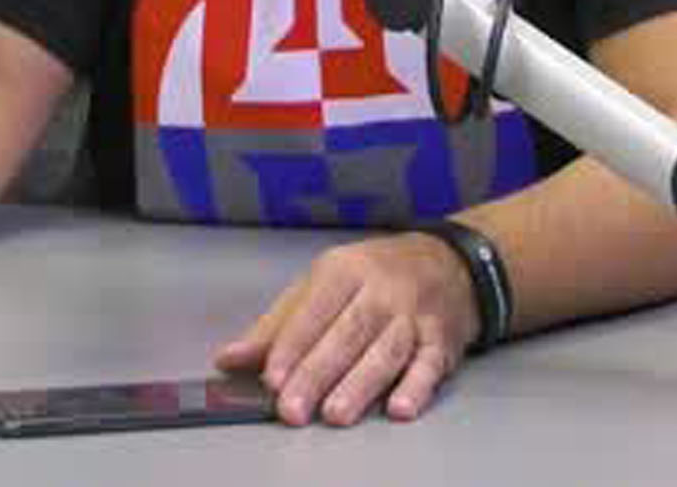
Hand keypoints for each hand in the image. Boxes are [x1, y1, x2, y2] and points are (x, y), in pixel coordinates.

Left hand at [214, 233, 479, 426]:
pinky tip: (399, 407)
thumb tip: (229, 358)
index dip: (292, 346)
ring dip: (360, 385)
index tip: (272, 378)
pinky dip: (416, 387)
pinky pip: (429, 364)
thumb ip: (277, 326)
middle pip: (347, 334)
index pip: (314, 311)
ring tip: (335, 414)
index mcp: (344, 271)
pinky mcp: (442, 340)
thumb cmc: (373, 276)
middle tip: (292, 409)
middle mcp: (380, 290)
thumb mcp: (321, 285)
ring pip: (385, 351)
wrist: (448, 262)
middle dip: (318, 373)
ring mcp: (414, 315)